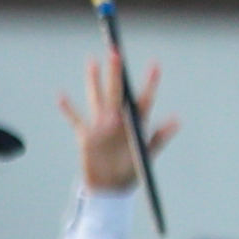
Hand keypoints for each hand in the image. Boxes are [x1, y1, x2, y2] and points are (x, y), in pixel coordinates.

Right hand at [58, 48, 170, 194]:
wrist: (110, 189)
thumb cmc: (131, 171)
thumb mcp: (147, 154)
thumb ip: (160, 136)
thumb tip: (176, 120)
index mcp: (134, 122)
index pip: (142, 98)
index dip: (150, 81)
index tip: (155, 64)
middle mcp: (117, 119)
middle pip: (116, 90)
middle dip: (116, 71)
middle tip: (116, 50)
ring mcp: (100, 125)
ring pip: (96, 97)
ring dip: (94, 80)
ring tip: (92, 60)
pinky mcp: (86, 135)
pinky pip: (75, 119)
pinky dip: (68, 109)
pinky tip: (61, 96)